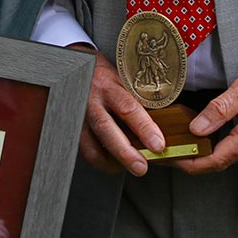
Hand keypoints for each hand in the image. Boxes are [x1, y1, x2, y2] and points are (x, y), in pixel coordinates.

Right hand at [72, 44, 163, 176]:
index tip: (158, 144)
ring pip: (91, 145)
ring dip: (110, 162)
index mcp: (110, 86)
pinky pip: (84, 150)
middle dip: (125, 152)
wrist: (79, 69)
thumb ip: (139, 101)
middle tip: (141, 167)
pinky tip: (111, 162)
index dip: (144, 128)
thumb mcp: (124, 81)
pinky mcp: (72, 127)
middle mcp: (93, 101)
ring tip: (126, 168)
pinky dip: (99, 160)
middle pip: (106, 129)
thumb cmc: (108, 78)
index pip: (128, 107)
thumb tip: (165, 126)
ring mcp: (79, 115)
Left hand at [172, 54, 237, 174]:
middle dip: (192, 160)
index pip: (216, 160)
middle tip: (168, 150)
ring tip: (180, 143)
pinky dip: (215, 147)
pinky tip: (201, 137)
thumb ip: (220, 109)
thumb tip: (196, 129)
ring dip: (202, 154)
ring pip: (225, 157)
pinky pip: (233, 150)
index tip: (170, 158)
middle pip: (219, 162)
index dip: (190, 163)